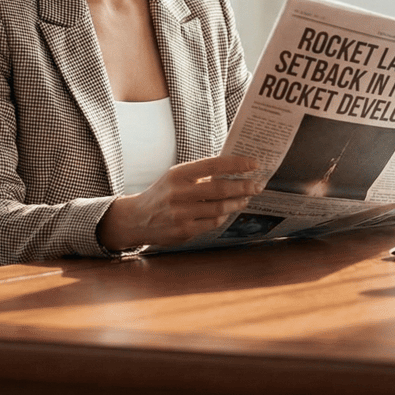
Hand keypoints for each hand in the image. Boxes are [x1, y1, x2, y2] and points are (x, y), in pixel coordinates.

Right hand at [98, 155, 259, 250]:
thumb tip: (233, 169)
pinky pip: (212, 223)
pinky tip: (229, 210)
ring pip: (219, 208)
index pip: (213, 165)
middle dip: (244, 186)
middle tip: (258, 184)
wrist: (136, 218)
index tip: (254, 163)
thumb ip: (200, 173)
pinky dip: (224, 216)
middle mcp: (178, 193)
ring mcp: (180, 214)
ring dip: (238, 202)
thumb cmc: (162, 193)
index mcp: (177, 174)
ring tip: (247, 197)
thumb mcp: (175, 177)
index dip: (236, 164)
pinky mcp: (183, 231)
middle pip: (220, 189)